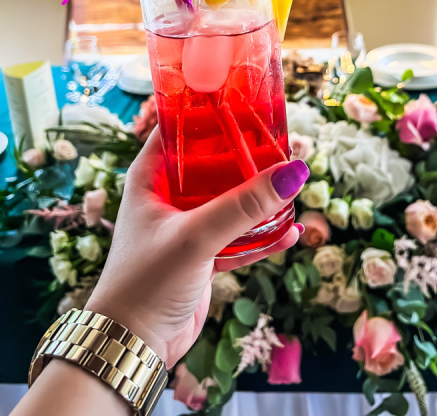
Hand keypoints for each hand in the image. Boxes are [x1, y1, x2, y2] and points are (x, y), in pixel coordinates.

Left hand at [86, 127, 307, 367]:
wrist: (132, 346)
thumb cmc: (146, 282)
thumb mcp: (196, 236)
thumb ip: (244, 205)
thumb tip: (294, 172)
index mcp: (152, 174)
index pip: (182, 126)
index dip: (214, 111)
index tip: (251, 100)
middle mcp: (169, 193)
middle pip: (215, 160)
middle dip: (249, 155)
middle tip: (285, 143)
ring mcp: (188, 223)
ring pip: (231, 197)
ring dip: (260, 195)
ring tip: (294, 185)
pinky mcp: (204, 253)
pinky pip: (240, 235)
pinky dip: (264, 234)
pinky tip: (292, 233)